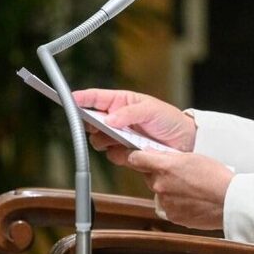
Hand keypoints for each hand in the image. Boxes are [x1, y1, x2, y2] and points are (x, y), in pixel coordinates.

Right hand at [72, 88, 196, 152]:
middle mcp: (117, 119)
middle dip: (92, 125)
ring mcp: (120, 136)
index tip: (68, 99)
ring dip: (107, 141)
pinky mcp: (125, 153)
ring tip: (123, 139)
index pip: (96, 98)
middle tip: (101, 128)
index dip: (81, 98)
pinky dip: (120, 154)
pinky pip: (112, 155)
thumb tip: (109, 120)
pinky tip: (133, 150)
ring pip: (99, 141)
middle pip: (91, 122)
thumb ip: (129, 113)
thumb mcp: (151, 110)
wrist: (184, 142)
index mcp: (121, 102)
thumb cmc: (169, 119)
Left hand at [125, 150, 232, 230]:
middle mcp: (160, 185)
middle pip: (149, 176)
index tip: (133, 155)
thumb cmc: (215, 176)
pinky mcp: (172, 216)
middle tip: (177, 173)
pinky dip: (175, 202)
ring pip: (159, 191)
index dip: (134, 156)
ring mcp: (165, 202)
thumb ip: (168, 156)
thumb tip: (151, 154)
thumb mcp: (191, 156)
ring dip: (167, 188)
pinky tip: (190, 199)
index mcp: (164, 167)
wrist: (229, 200)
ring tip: (188, 188)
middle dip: (158, 173)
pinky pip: (167, 206)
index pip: (135, 159)